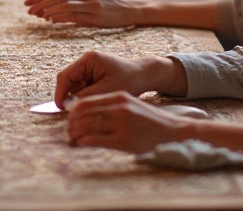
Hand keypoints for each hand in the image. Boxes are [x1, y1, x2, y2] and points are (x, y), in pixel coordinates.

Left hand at [24, 0, 150, 27]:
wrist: (135, 8)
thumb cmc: (114, 0)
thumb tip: (56, 2)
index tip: (29, 2)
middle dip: (41, 3)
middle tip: (28, 10)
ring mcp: (93, 3)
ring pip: (64, 5)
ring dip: (48, 11)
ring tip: (37, 16)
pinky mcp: (97, 16)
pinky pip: (74, 16)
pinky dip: (60, 18)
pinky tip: (51, 20)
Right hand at [53, 50, 185, 106]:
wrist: (144, 75)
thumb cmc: (129, 80)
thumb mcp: (108, 90)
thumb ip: (87, 97)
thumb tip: (68, 105)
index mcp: (88, 59)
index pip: (65, 76)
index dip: (60, 93)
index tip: (60, 108)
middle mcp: (86, 61)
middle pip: (68, 81)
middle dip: (69, 96)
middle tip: (74, 113)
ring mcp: (88, 68)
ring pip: (74, 86)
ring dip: (78, 97)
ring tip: (91, 106)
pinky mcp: (92, 75)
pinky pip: (82, 88)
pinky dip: (84, 97)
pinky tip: (95, 102)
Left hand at [66, 91, 193, 152]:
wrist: (173, 131)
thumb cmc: (149, 121)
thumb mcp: (130, 105)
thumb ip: (110, 106)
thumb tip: (86, 114)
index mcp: (118, 97)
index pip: (86, 101)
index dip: (73, 111)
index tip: (71, 120)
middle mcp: (119, 108)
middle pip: (83, 113)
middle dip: (71, 123)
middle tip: (69, 132)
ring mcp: (121, 124)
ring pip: (86, 126)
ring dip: (75, 134)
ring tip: (73, 140)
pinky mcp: (123, 140)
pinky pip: (94, 139)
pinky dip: (83, 142)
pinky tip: (81, 144)